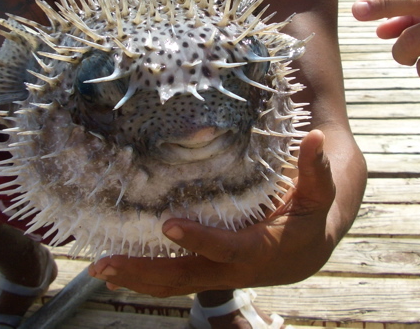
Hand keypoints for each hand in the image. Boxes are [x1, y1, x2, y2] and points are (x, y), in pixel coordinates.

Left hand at [87, 130, 336, 296]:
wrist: (309, 250)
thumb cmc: (310, 213)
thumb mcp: (319, 190)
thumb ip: (315, 166)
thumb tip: (316, 136)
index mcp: (263, 249)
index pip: (229, 249)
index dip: (202, 240)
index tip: (169, 226)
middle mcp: (236, 269)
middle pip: (188, 277)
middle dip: (147, 272)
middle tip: (108, 265)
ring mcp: (219, 274)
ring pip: (175, 283)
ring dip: (138, 278)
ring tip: (101, 269)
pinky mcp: (208, 270)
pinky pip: (174, 279)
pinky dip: (145, 278)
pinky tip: (117, 272)